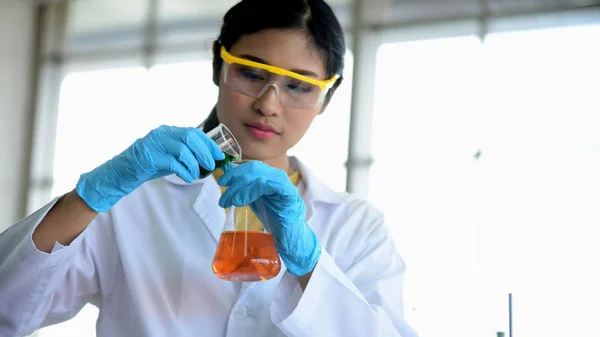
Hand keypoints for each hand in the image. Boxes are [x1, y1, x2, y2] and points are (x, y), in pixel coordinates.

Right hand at [76, 125, 224, 211]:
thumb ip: (186, 153)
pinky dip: (184, 171)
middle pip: (190, 138)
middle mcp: (162, 133)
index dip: (208, 143)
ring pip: (183, 150)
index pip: (194, 132)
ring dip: (194, 164)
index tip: (219, 154)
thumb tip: (209, 158)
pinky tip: (188, 177)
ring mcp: (154, 143)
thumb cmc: (150, 165)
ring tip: (197, 174)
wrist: (123, 172)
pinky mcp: (149, 156)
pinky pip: (172, 162)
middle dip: (204, 152)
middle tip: (211, 165)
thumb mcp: (170, 155)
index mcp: (168, 131)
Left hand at [217, 161, 320, 276]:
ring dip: (240, 188)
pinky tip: (241, 202)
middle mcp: (278, 177)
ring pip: (259, 176)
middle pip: (254, 168)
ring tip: (230, 201)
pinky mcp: (290, 194)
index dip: (235, 172)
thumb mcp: (257, 202)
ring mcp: (285, 185)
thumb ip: (246, 192)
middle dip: (235, 180)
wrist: (291, 239)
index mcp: (270, 178)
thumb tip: (228, 185)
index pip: (252, 167)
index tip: (222, 182)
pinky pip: (269, 184)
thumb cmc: (275, 222)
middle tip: (224, 196)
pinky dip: (251, 191)